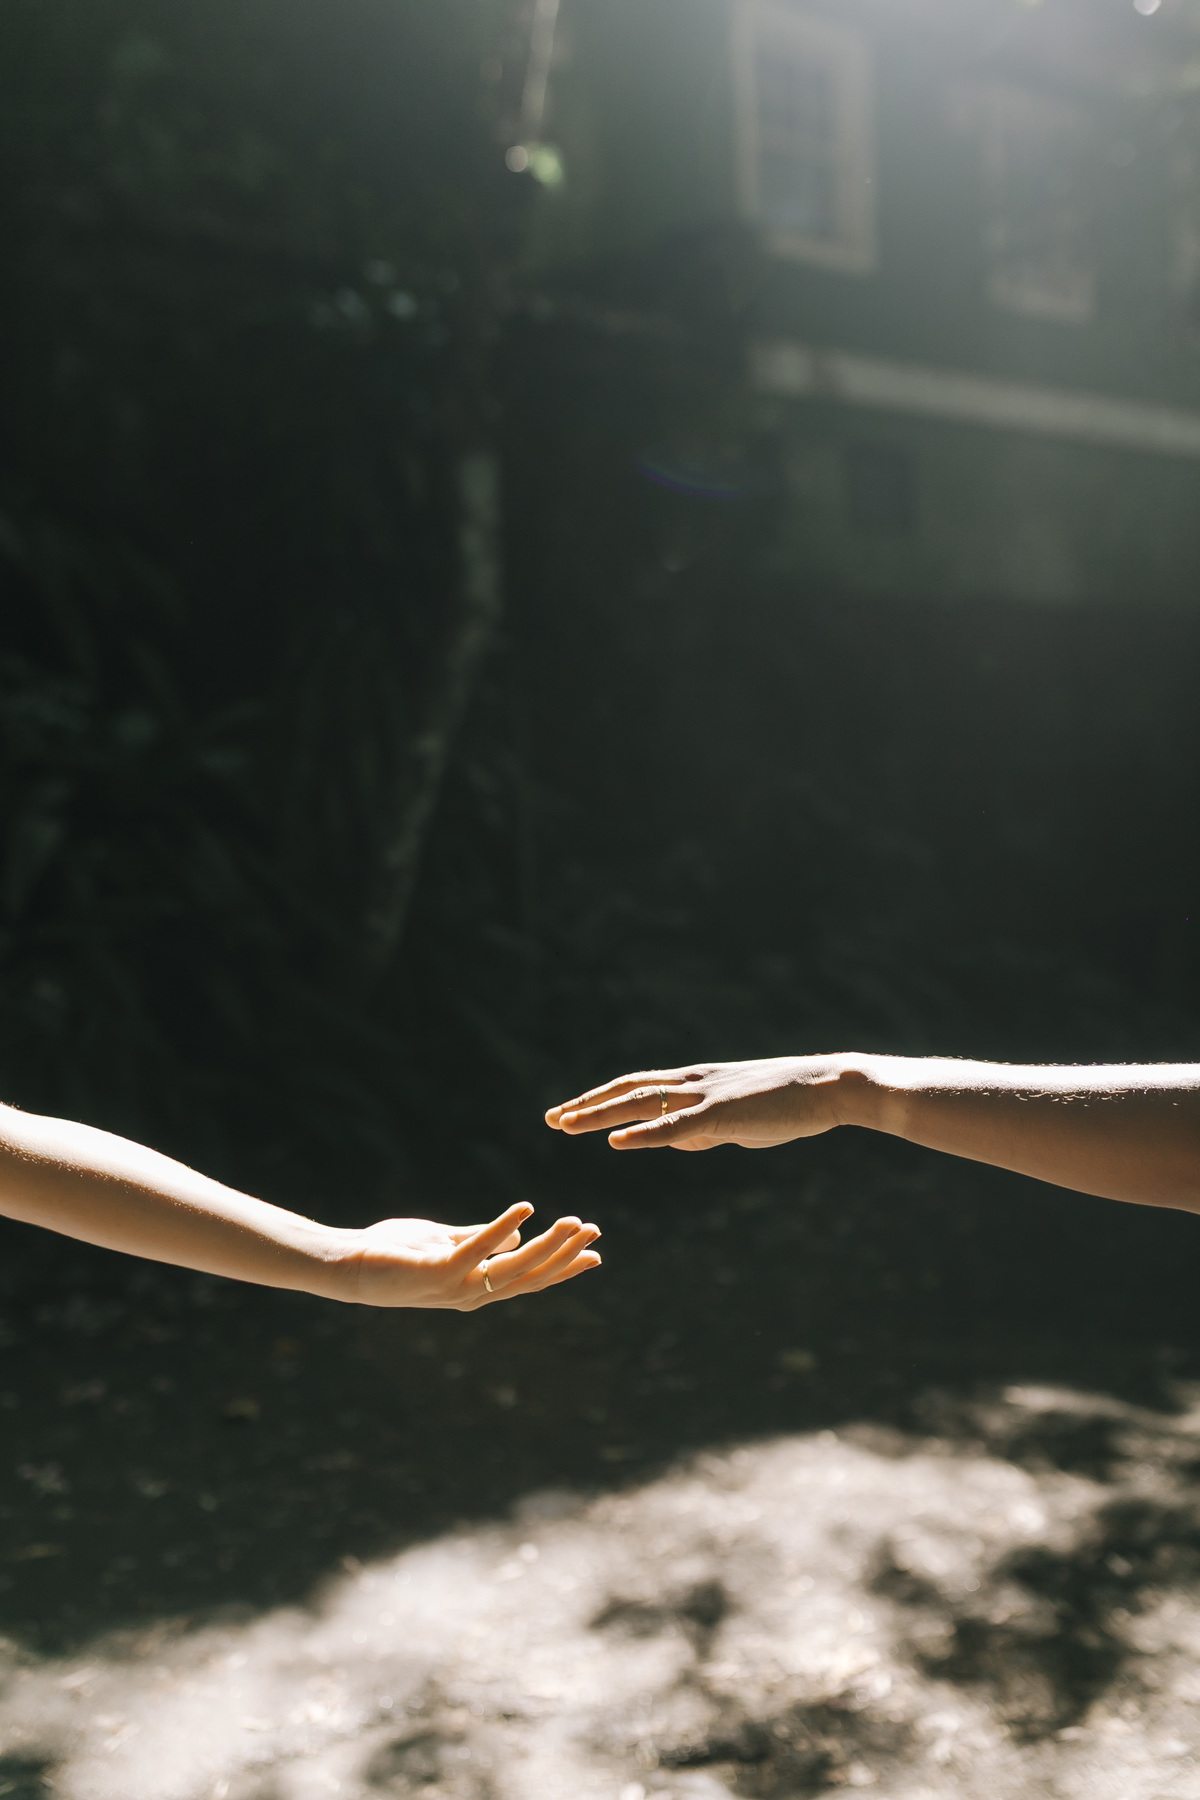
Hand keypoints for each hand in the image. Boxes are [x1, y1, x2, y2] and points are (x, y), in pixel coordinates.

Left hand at [344, 1203, 600, 1308]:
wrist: (349, 1266)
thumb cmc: (394, 1254)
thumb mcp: (445, 1244)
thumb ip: (479, 1239)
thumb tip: (516, 1235)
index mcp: (475, 1288)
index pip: (529, 1278)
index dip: (563, 1267)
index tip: (595, 1253)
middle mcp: (471, 1294)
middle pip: (530, 1276)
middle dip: (564, 1255)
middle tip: (594, 1232)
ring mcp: (455, 1286)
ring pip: (513, 1267)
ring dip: (547, 1244)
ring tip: (572, 1221)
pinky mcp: (438, 1271)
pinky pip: (478, 1248)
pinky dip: (504, 1228)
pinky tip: (525, 1208)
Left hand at [545, 1057, 850, 1150]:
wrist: (829, 1087)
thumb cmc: (789, 1105)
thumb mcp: (739, 1121)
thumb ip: (706, 1130)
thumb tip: (681, 1141)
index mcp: (697, 1082)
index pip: (637, 1087)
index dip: (603, 1099)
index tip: (572, 1111)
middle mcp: (693, 1082)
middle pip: (627, 1089)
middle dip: (587, 1104)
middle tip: (552, 1118)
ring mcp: (705, 1095)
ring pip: (641, 1102)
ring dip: (600, 1114)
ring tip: (566, 1125)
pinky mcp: (722, 1114)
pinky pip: (675, 1125)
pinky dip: (643, 1134)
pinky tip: (617, 1142)